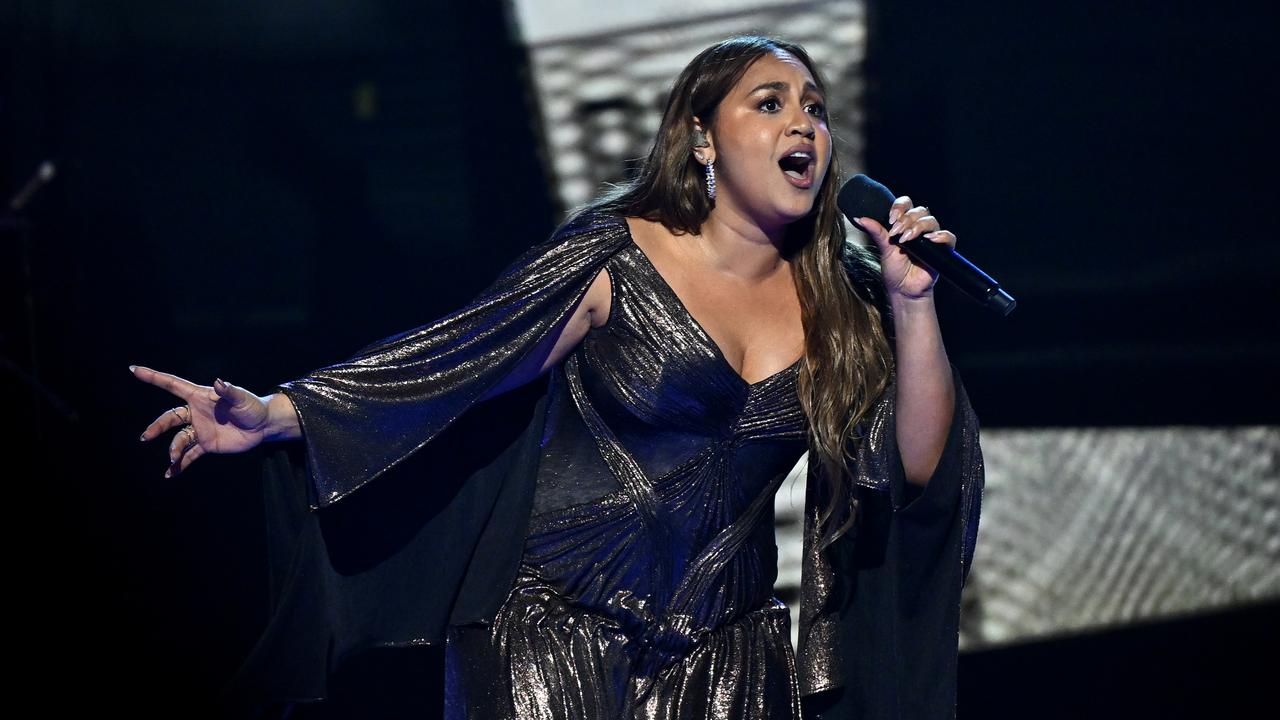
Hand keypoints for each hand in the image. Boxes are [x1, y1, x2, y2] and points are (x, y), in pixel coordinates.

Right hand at [131, 365, 271, 476]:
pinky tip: (170, 474)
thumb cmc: (252, 406)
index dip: (154, 377)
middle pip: (170, 418)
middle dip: (158, 426)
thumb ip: (229, 391)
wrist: (263, 426)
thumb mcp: (241, 398)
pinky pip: (190, 455)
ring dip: (174, 449)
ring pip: (179, 439)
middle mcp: (196, 413)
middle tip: (147, 436)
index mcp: (200, 397)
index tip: (135, 370)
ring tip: (173, 458)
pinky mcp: (207, 444)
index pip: (173, 385)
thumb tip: (219, 382)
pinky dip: (180, 465)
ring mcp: (200, 429)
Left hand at [853, 195, 957, 300]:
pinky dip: (941, 236)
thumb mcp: (884, 249)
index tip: (891, 219)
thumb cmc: (895, 271)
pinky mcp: (942, 250)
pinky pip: (948, 237)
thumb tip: (860, 218)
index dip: (900, 207)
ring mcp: (931, 238)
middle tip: (896, 233)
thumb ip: (876, 232)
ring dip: (918, 227)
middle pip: (919, 210)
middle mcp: (919, 229)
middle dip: (907, 219)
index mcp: (905, 225)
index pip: (906, 204)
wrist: (904, 291)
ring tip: (908, 239)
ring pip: (931, 221)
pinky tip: (930, 239)